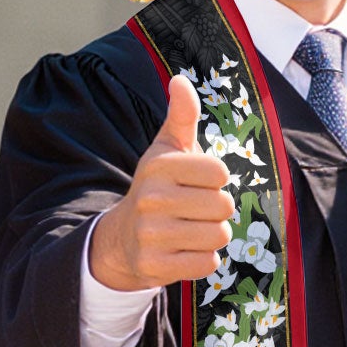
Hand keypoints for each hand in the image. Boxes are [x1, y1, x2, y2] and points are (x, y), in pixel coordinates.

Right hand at [87, 73, 235, 291]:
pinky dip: (203, 259)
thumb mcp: (167, 149)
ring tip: (190, 229)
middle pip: (223, 206)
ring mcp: (151, 235)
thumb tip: (180, 80)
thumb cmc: (158, 187)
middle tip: (194, 209)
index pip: (220, 172)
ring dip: (212, 235)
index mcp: (159, 166)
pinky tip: (184, 250)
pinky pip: (207, 264)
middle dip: (217, 210)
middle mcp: (152, 198)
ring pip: (219, 236)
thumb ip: (182, 115)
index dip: (215, 179)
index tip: (195, 182)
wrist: (123, 237)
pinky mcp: (155, 266)